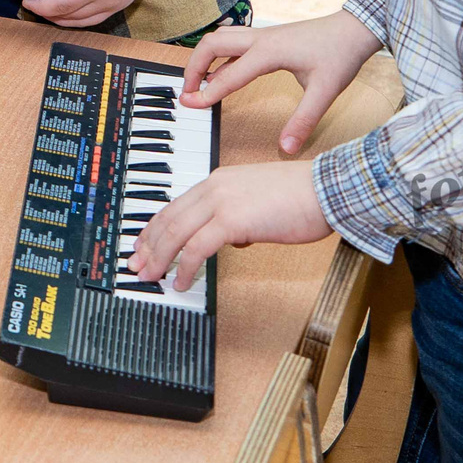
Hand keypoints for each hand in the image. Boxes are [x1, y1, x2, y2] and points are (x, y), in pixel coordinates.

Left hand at [20, 0, 160, 29]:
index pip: (60, 6)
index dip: (39, 5)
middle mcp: (107, 1)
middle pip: (69, 18)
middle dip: (47, 13)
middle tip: (32, 0)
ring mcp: (117, 5)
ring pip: (83, 22)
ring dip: (62, 17)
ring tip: (46, 4)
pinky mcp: (122, 3)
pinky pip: (95, 18)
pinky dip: (78, 16)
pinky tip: (68, 3)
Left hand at [129, 160, 329, 291]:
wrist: (326, 190)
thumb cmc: (302, 199)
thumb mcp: (260, 202)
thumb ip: (241, 217)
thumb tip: (233, 239)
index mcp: (218, 180)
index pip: (175, 205)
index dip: (155, 228)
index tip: (143, 246)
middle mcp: (214, 187)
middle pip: (168, 219)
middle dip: (148, 245)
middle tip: (136, 266)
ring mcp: (221, 202)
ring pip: (176, 233)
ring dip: (159, 258)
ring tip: (150, 278)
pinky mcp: (231, 220)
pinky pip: (197, 248)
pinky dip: (185, 267)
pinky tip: (181, 282)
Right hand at [180, 11, 381, 154]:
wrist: (355, 28)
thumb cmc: (341, 55)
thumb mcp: (325, 92)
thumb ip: (303, 121)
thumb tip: (287, 148)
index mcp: (269, 52)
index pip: (228, 75)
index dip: (207, 93)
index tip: (189, 106)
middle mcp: (260, 39)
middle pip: (210, 45)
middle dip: (193, 68)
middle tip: (189, 93)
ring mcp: (262, 35)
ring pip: (219, 39)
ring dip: (203, 58)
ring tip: (199, 83)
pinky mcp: (268, 37)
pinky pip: (233, 44)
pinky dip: (220, 58)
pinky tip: (223, 74)